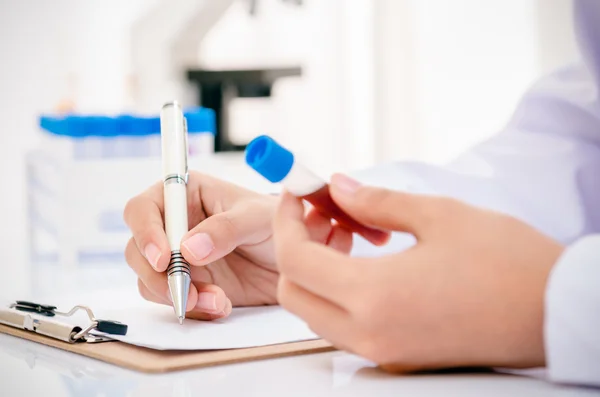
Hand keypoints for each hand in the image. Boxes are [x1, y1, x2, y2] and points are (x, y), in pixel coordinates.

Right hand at [123, 172, 352, 319]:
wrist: (293, 260)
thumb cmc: (277, 223)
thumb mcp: (258, 219)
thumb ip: (226, 228)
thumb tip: (189, 248)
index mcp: (186, 194)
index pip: (143, 208)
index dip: (145, 232)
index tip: (164, 258)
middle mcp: (174, 224)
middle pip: (137, 249)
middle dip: (157, 274)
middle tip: (185, 292)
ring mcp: (178, 256)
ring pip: (149, 279)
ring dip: (176, 295)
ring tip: (217, 300)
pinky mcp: (188, 283)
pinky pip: (172, 300)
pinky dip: (193, 308)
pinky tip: (221, 305)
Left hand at [273, 173, 564, 371]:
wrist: (556, 312)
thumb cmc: (507, 262)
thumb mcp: (439, 215)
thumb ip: (376, 201)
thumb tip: (337, 187)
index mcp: (374, 297)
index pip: (294, 260)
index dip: (285, 220)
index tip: (294, 194)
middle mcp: (370, 334)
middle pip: (294, 294)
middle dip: (293, 249)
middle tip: (319, 214)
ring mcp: (384, 351)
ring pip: (316, 313)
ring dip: (315, 272)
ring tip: (346, 233)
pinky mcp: (399, 356)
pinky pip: (345, 327)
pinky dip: (339, 294)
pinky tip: (364, 262)